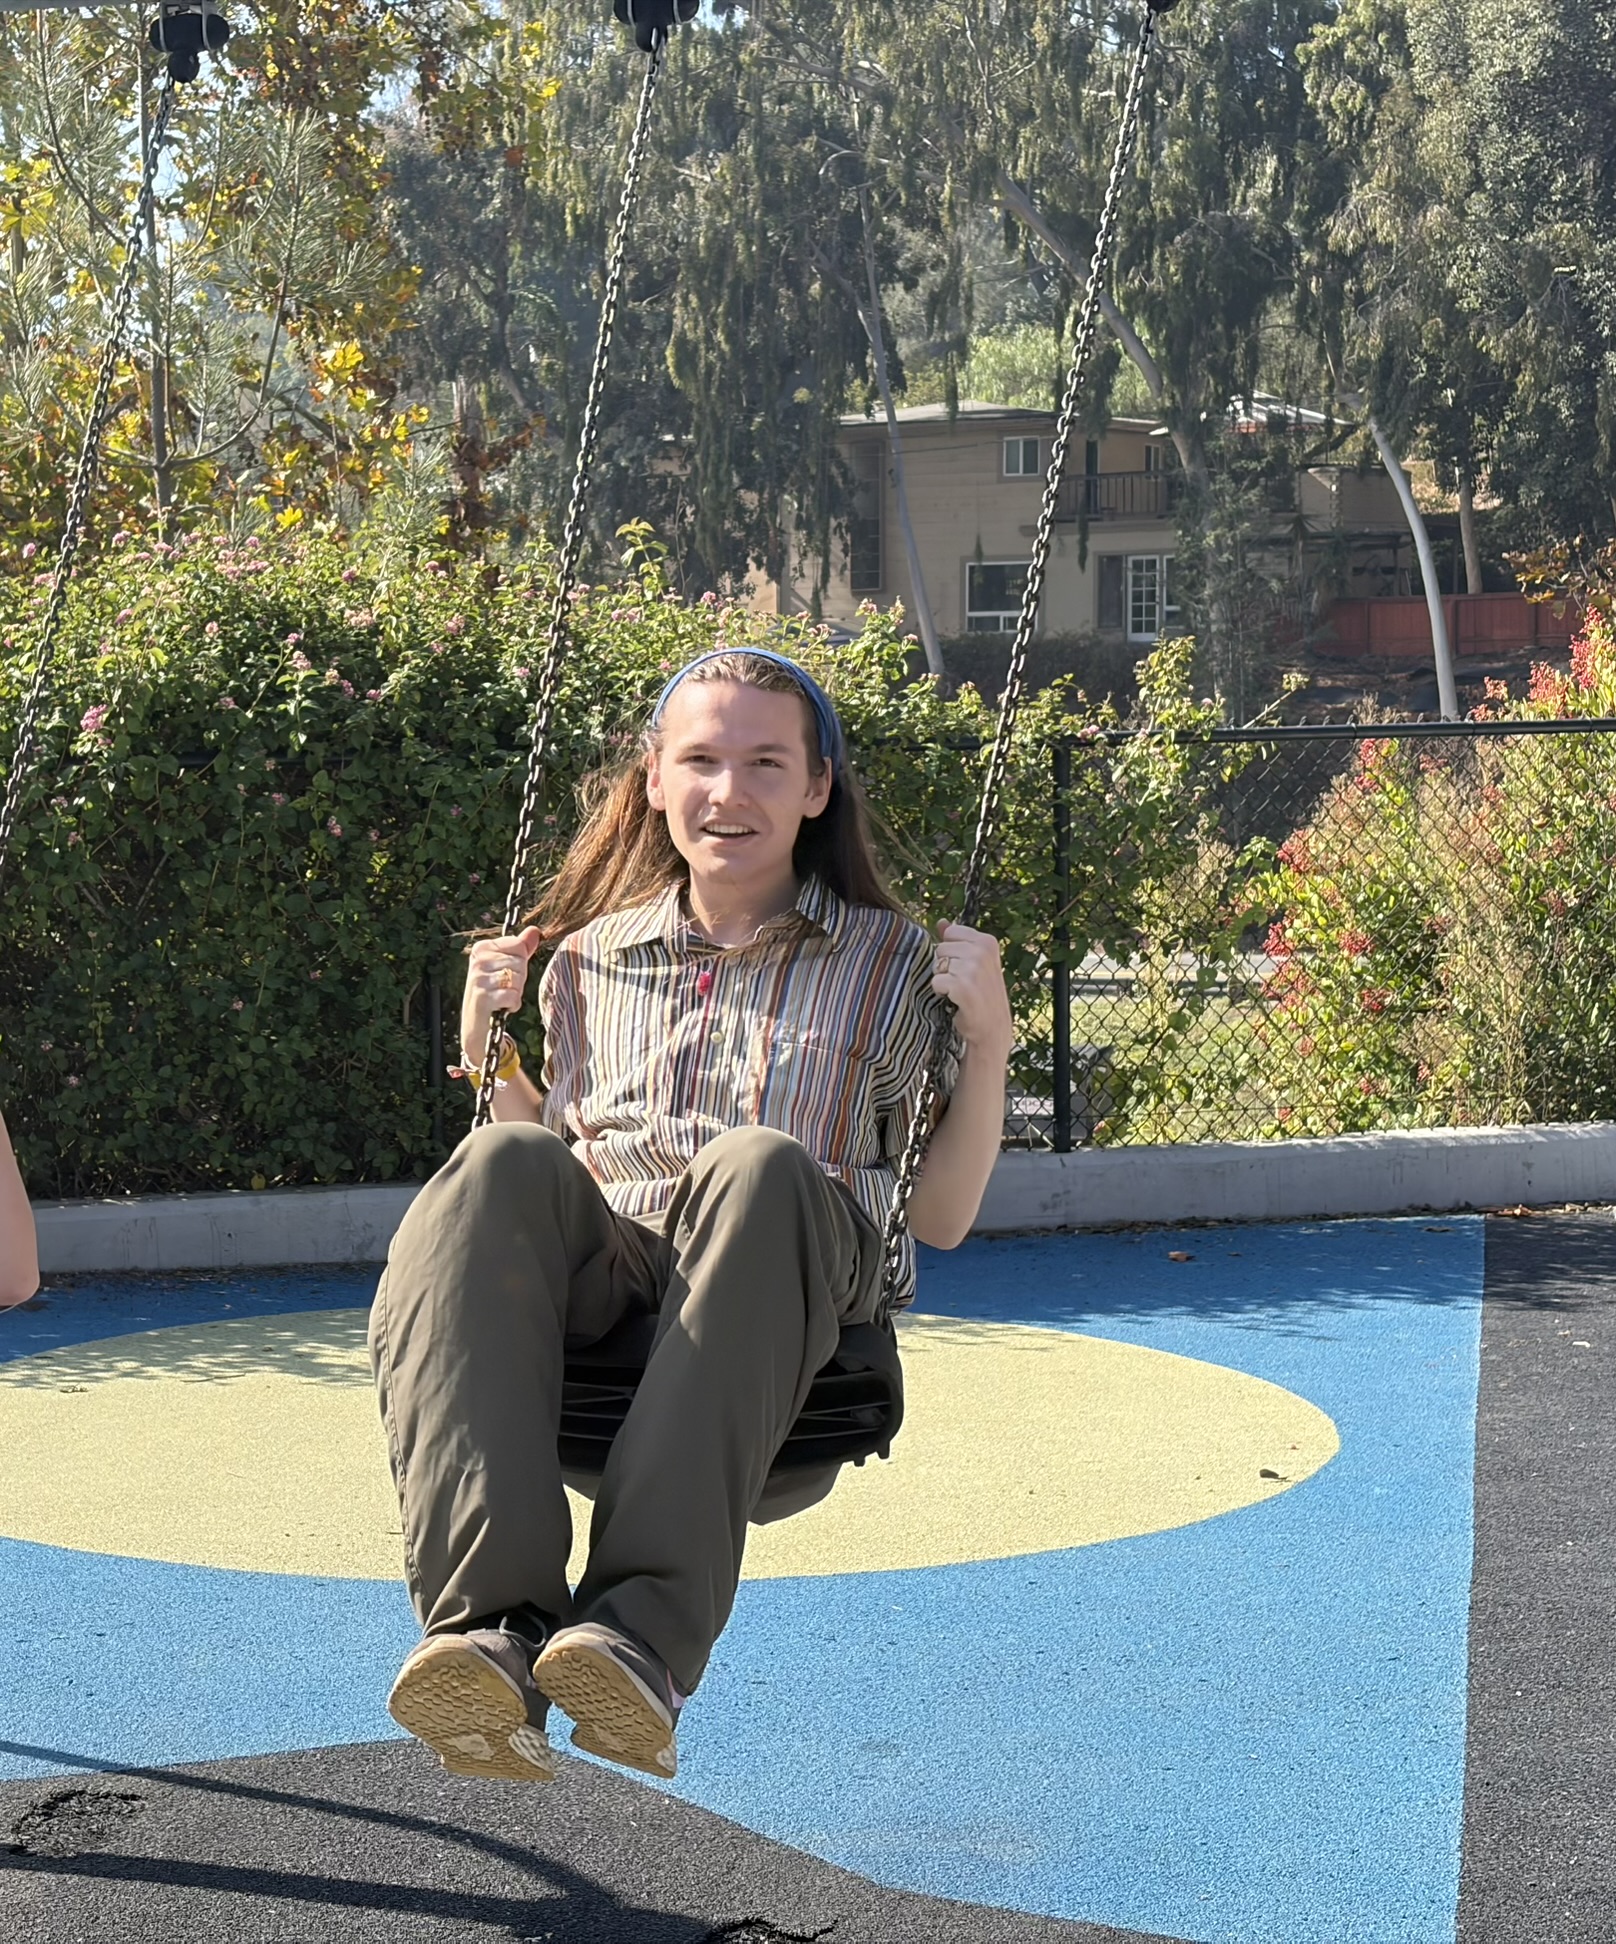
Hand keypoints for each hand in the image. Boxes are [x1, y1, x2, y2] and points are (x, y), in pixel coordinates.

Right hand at [460, 926, 542, 1059]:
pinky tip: (501, 1008)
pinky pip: (512, 995)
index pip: (519, 945)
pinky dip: (513, 1005)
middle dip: (519, 979)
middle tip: (504, 989)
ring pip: (517, 978)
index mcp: (482, 948)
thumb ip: (521, 948)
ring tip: (502, 998)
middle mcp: (477, 960)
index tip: (507, 973)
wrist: (478, 1026)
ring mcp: (478, 979)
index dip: (521, 962)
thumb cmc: (495, 992)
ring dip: (516, 993)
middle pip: (520, 962)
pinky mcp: (482, 998)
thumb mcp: (507, 967)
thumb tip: (535, 930)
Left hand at [931, 921, 1012, 1062]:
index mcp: (987, 941)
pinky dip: (942, 992)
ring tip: (960, 990)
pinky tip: (956, 999)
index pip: (950, 933)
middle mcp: (982, 952)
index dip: (951, 952)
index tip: (965, 967)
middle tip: (963, 982)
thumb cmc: (983, 994)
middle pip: (940, 949)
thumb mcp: (976, 962)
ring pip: (937, 965)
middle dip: (945, 966)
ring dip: (944, 980)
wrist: (992, 1027)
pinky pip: (936, 981)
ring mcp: (973, 969)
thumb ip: (958, 939)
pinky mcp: (963, 986)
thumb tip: (941, 921)